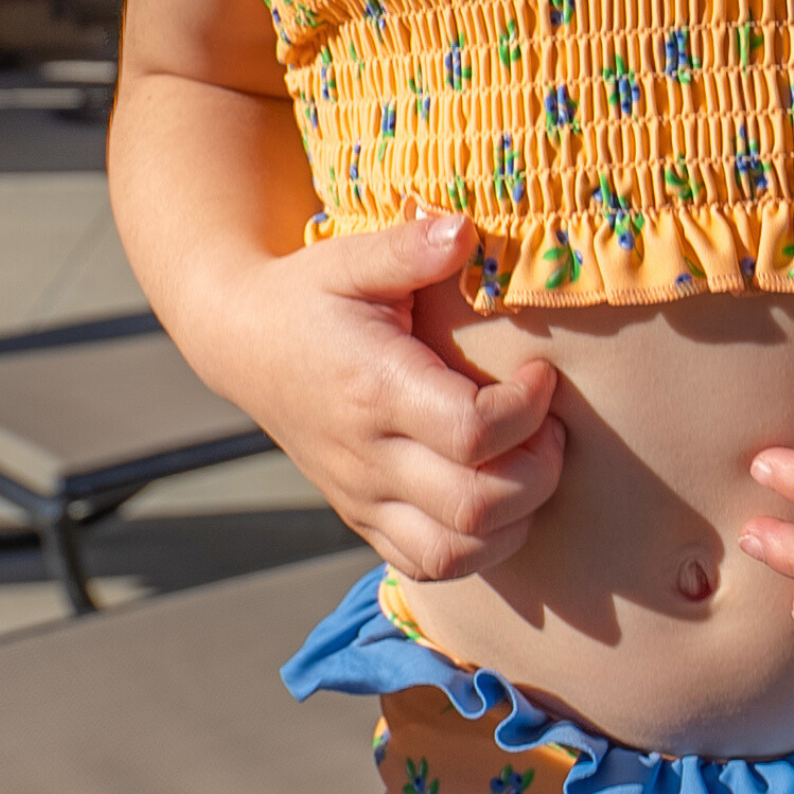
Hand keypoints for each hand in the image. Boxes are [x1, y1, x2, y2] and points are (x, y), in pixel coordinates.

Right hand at [224, 208, 564, 581]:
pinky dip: (481, 547)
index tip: (542, 373)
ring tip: (530, 461)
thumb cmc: (309, 294)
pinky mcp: (363, 518)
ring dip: (517, 518)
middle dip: (540, 469)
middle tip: (550, 423)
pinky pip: (430, 565)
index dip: (528, 410)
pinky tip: (499, 495)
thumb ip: (411, 245)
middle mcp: (367, 457)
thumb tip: (466, 229)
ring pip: (457, 554)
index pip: (473, 434)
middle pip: (476, 506)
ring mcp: (363, 497)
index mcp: (375, 390)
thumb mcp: (352, 257)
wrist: (242, 342)